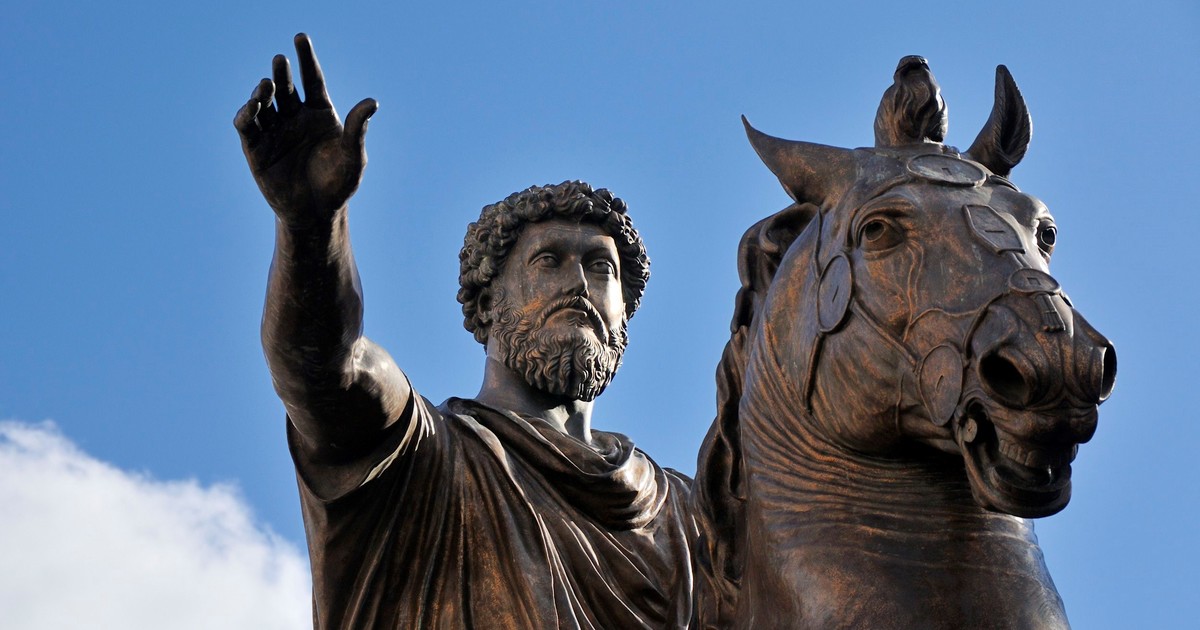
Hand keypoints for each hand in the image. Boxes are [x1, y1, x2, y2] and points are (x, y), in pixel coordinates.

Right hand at [234, 33, 377, 223]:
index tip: (300, 38)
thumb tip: (372, 102)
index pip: (311, 78)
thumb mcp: (353, 157)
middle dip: (282, 72)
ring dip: (263, 91)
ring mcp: (274, 130)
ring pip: (264, 102)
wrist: (316, 213)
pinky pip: (246, 125)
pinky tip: (252, 107)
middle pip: (286, 86)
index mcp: (320, 113)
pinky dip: (246, 113)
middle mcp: (295, 117)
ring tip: (267, 85)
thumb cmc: (338, 184)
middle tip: (280, 60)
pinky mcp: (255, 147)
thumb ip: (358, 129)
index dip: (306, 58)